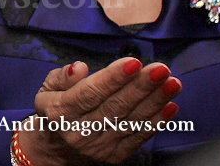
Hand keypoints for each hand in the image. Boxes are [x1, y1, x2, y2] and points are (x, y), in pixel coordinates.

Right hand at [19, 58, 181, 165]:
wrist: (54, 150)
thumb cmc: (54, 111)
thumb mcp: (47, 89)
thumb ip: (62, 77)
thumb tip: (79, 67)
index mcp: (60, 112)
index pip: (89, 93)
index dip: (113, 78)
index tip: (134, 62)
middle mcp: (80, 132)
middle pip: (114, 107)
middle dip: (141, 87)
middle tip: (161, 70)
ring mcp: (99, 146)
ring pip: (131, 121)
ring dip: (155, 102)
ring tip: (172, 83)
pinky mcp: (115, 156)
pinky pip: (138, 137)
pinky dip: (157, 122)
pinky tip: (170, 106)